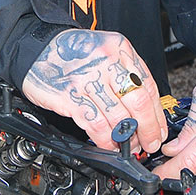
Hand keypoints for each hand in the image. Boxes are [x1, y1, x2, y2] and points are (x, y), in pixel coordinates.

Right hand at [22, 29, 168, 153]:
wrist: (36, 47)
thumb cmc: (72, 52)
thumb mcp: (106, 50)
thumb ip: (126, 72)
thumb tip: (146, 108)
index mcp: (120, 48)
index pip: (148, 85)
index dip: (157, 114)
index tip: (159, 130)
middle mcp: (107, 61)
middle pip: (138, 102)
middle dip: (148, 129)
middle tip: (149, 143)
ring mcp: (88, 78)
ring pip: (118, 116)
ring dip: (127, 138)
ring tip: (128, 147)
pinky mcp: (70, 95)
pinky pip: (95, 124)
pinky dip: (105, 140)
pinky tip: (108, 145)